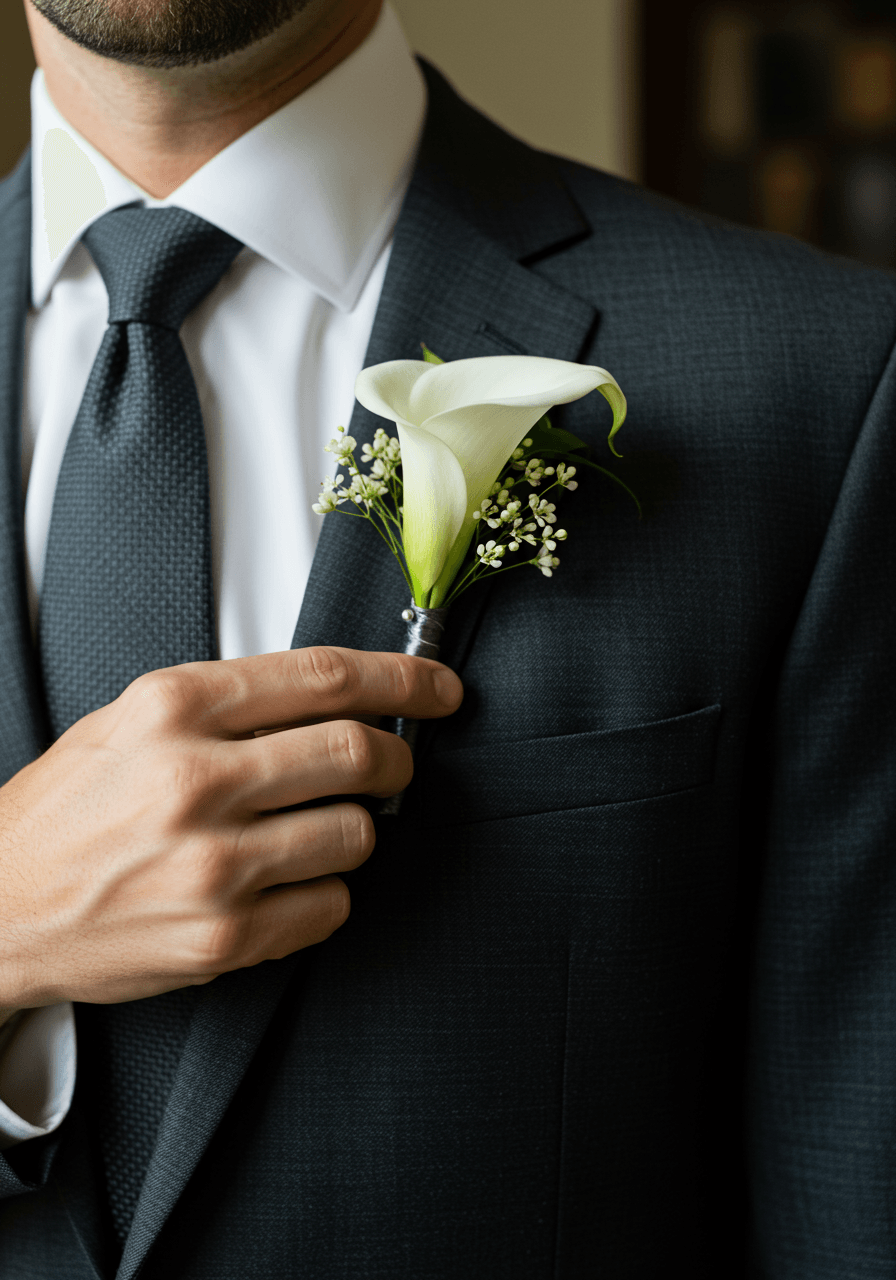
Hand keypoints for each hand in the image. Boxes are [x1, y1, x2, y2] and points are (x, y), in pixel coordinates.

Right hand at [0, 647, 461, 1011]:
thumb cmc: (69, 809)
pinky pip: (332, 906)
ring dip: (357, 830)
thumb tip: (343, 697)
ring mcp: (211, 866)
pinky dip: (329, 892)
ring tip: (314, 830)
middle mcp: (195, 781)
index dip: (404, 679)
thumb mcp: (132, 719)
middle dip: (397, 759)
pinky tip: (288, 883)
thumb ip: (234, 702)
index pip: (326, 678)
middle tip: (396, 765)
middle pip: (356, 753)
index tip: (439, 689)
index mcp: (173, 708)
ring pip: (357, 834)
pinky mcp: (221, 938)